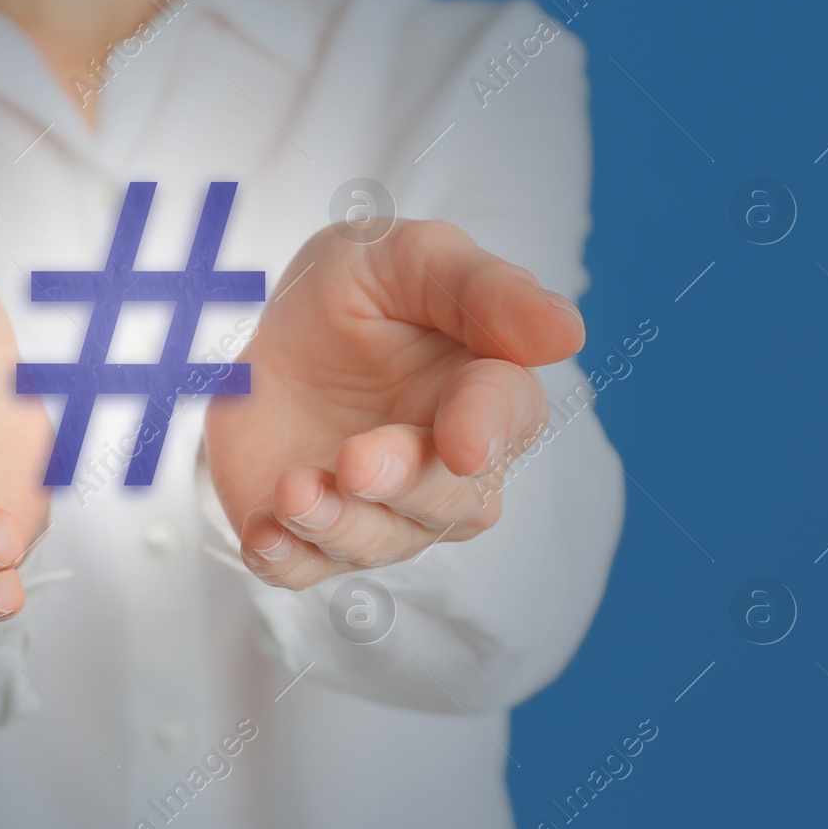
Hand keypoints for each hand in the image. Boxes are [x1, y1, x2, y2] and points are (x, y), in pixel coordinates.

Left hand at [202, 220, 584, 589]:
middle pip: (452, 500)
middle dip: (406, 483)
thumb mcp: (410, 259)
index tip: (463, 442)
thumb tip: (566, 332)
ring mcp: (377, 510)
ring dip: (338, 523)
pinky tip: (262, 535)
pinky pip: (304, 569)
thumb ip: (484, 289)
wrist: (261, 334)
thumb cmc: (354, 292)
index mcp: (483, 392)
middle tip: (357, 460)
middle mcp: (444, 467)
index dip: (486, 428)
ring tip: (293, 489)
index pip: (507, 418)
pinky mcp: (310, 535)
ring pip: (379, 543)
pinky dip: (285, 560)